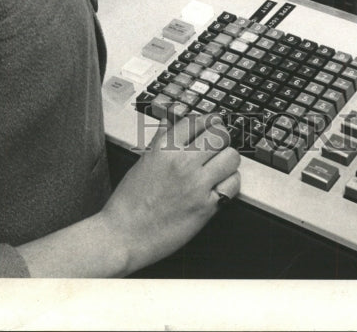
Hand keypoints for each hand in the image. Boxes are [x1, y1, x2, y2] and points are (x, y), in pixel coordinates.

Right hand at [100, 114, 239, 274]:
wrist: (123, 235)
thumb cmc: (129, 201)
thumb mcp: (143, 161)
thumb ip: (160, 139)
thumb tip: (169, 121)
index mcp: (165, 148)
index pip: (200, 120)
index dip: (210, 121)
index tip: (212, 125)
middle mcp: (182, 161)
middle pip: (220, 135)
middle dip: (223, 138)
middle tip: (219, 146)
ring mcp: (195, 184)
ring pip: (231, 157)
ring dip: (229, 161)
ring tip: (221, 167)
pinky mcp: (205, 207)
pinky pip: (232, 184)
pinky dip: (230, 183)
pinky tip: (221, 186)